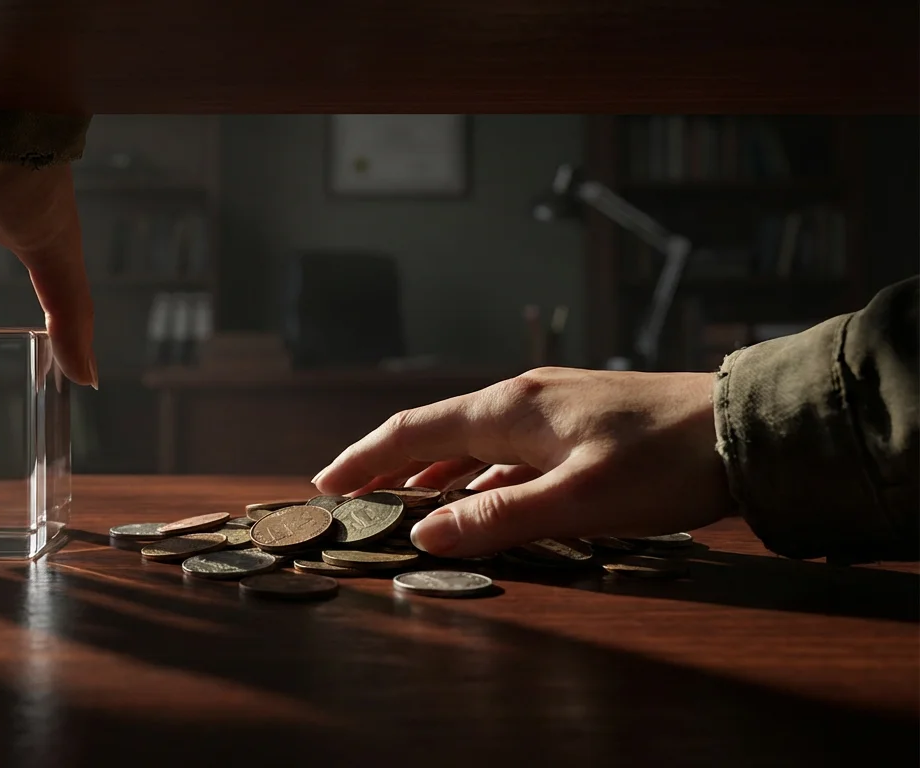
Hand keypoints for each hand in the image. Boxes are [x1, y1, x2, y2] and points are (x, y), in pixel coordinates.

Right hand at [312, 367, 733, 557]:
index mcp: (509, 408)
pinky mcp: (580, 425)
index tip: (324, 484)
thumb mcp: (575, 501)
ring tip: (406, 507)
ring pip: (473, 443)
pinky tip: (484, 503)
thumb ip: (496, 518)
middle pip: (436, 432)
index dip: (364, 458)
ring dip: (435, 475)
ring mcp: (552, 409)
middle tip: (353, 499)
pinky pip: (509, 452)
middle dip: (390, 466)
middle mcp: (522, 400)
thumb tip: (423, 534)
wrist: (746, 428)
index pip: (412, 429)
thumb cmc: (662, 462)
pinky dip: (480, 478)